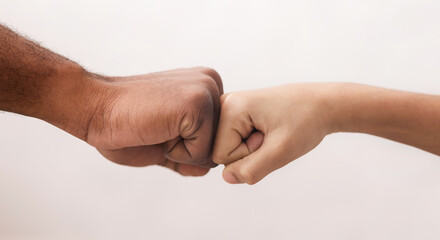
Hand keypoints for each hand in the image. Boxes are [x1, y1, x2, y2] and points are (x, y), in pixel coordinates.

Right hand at [87, 67, 222, 175]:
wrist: (95, 108)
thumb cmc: (124, 124)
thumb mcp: (163, 143)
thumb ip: (188, 156)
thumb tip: (206, 170)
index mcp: (205, 87)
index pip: (217, 137)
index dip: (186, 146)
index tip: (160, 126)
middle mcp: (211, 83)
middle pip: (220, 145)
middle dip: (186, 150)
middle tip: (157, 127)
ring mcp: (207, 91)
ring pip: (212, 150)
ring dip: (181, 151)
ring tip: (157, 127)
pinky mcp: (198, 104)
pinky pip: (201, 152)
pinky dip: (175, 152)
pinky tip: (157, 128)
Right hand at [213, 83, 334, 183]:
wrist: (323, 104)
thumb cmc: (306, 121)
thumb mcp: (281, 151)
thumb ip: (252, 169)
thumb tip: (226, 177)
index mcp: (230, 106)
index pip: (220, 155)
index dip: (247, 155)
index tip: (269, 138)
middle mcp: (224, 102)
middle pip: (221, 151)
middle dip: (248, 152)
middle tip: (272, 135)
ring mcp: (230, 106)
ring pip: (228, 147)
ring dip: (251, 148)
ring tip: (271, 131)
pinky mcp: (236, 112)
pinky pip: (235, 141)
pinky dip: (252, 142)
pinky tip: (267, 130)